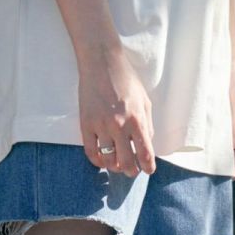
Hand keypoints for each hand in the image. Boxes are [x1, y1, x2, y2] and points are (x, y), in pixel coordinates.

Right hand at [78, 42, 155, 176]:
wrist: (101, 63)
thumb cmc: (126, 80)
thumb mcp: (144, 101)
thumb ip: (147, 124)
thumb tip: (146, 144)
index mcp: (137, 120)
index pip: (145, 153)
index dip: (148, 167)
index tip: (148, 170)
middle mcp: (120, 126)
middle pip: (126, 162)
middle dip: (131, 171)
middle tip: (132, 171)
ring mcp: (101, 126)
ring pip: (108, 160)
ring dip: (114, 167)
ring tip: (117, 166)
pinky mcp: (86, 124)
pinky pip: (91, 152)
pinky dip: (97, 161)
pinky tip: (102, 161)